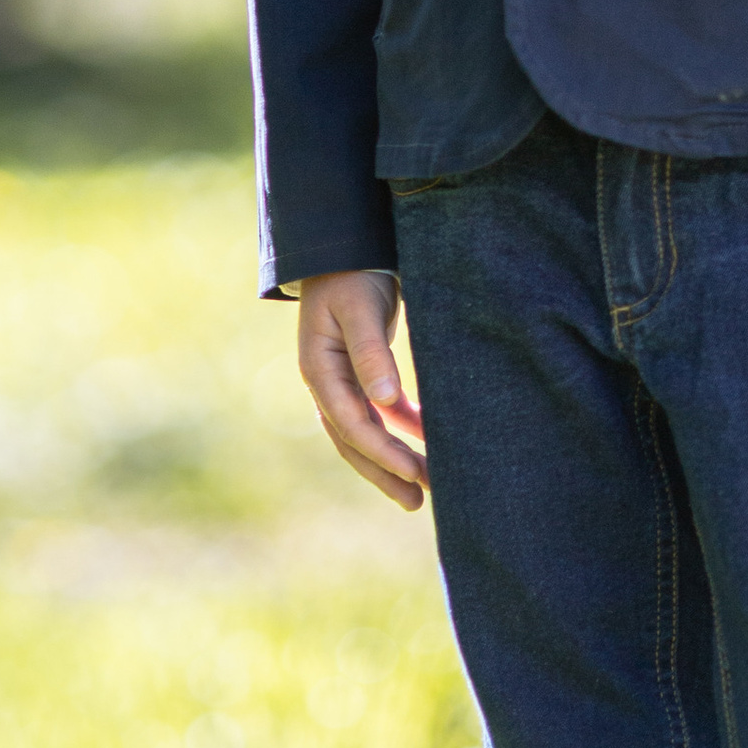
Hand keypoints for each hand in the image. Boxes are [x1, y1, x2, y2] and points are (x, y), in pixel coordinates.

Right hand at [297, 270, 428, 510]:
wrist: (344, 247)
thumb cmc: (352, 274)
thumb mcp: (359, 308)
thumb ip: (370, 352)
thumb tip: (384, 400)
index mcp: (319, 369)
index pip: (349, 423)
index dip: (380, 451)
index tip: (412, 472)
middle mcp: (327, 382)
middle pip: (354, 439)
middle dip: (385, 472)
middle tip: (418, 500)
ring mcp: (342, 380)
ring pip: (366, 432)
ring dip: (393, 459)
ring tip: (425, 489)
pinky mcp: (361, 372)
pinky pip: (380, 411)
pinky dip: (402, 428)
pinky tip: (428, 442)